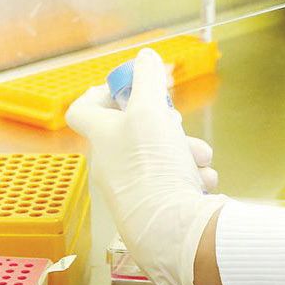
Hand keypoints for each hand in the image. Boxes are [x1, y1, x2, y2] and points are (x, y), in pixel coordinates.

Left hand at [66, 49, 225, 284]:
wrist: (171, 228)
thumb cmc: (153, 167)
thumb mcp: (151, 112)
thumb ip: (148, 80)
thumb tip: (146, 55)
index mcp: (102, 140)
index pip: (83, 110)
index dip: (102, 92)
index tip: (129, 86)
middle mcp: (111, 165)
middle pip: (135, 130)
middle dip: (167, 124)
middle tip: (177, 125)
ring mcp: (132, 188)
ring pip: (162, 155)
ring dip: (187, 151)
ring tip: (200, 159)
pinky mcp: (155, 207)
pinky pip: (176, 180)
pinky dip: (192, 176)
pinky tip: (201, 181)